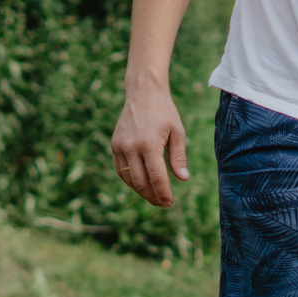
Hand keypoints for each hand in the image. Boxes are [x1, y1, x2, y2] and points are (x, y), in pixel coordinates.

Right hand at [110, 87, 189, 206]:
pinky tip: (141, 184)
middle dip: (152, 196)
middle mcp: (131, 147)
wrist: (143, 93)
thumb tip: (183, 179)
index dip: (163, 193)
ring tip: (153, 196)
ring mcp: (120, 146)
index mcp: (149, 144)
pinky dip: (130, 180)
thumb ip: (178, 157)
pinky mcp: (114, 145)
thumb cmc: (164, 112)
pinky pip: (120, 170)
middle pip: (140, 182)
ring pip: (128, 179)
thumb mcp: (177, 132)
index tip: (169, 202)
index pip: (156, 177)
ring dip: (141, 191)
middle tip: (162, 203)